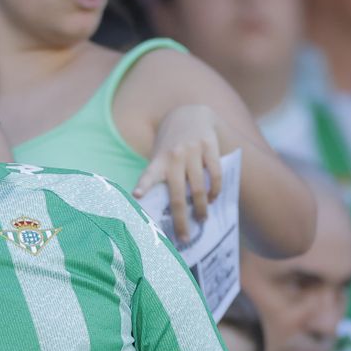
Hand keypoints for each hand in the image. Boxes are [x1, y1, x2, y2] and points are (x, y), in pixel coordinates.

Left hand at [135, 104, 221, 241]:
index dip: (143, 186)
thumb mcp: (161, 155)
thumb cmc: (171, 144)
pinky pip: (214, 175)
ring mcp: (193, 151)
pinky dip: (214, 190)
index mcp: (159, 160)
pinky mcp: (209, 146)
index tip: (136, 196)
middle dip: (181, 219)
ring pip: (198, 188)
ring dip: (201, 208)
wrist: (191, 113)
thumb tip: (166, 211)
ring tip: (202, 219)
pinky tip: (213, 199)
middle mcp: (174, 155)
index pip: (148, 175)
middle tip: (184, 237)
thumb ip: (162, 177)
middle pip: (178, 195)